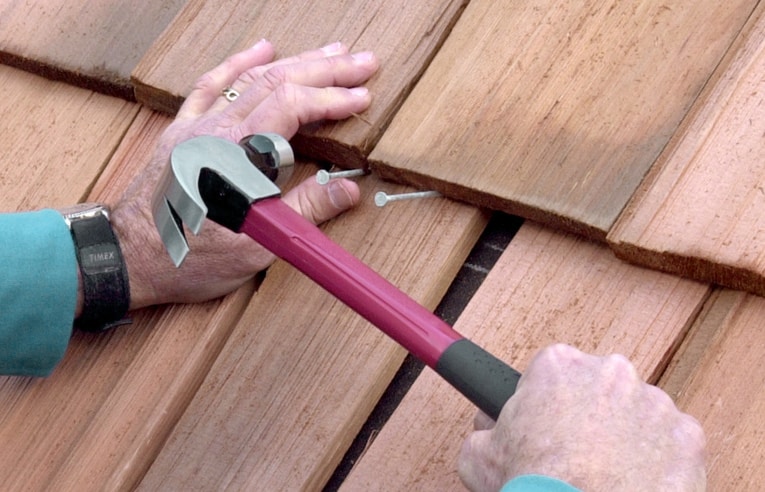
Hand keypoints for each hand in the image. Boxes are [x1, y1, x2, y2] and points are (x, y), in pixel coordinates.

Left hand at [108, 40, 377, 310]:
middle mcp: (215, 129)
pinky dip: (239, 63)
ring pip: (250, 78)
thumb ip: (304, 211)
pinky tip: (262, 48)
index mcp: (235, 154)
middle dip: (324, 69)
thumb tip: (348, 190)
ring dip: (294, 61)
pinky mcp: (182, 130)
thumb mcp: (256, 244)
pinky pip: (213, 85)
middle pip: (277, 82)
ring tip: (329, 53)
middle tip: (362, 61)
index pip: (292, 107)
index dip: (331, 98)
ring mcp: (196, 126)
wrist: (127, 257)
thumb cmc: (188, 257)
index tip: (363, 96)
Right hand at [457, 344, 705, 490]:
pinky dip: (660, 463)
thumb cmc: (533, 484)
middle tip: (577, 454)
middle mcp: (610, 371)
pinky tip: (636, 485)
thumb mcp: (480, 455)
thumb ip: (485, 429)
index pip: (554, 370)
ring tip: (608, 476)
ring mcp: (654, 402)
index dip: (549, 401)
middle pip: (602, 386)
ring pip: (640, 414)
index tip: (549, 423)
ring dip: (628, 438)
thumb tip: (487, 428)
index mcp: (558, 366)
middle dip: (592, 415)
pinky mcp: (688, 437)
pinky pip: (674, 445)